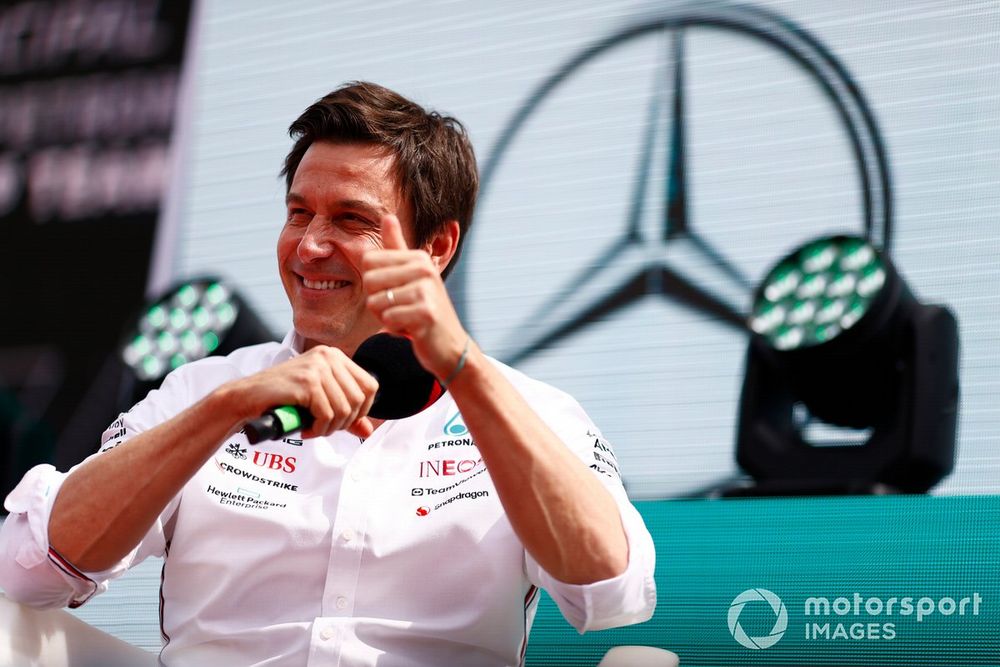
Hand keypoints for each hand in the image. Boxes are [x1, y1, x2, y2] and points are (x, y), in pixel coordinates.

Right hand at [227, 346, 378, 438]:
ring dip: (330, 428)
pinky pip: (327, 414)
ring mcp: (317, 367)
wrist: (247, 397)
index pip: (370, 385)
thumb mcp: (319, 402)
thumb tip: (368, 431)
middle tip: (323, 427)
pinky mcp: (306, 382)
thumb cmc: (282, 398)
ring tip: (313, 428)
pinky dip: (318, 428)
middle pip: (359, 399)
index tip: (341, 420)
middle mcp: (328, 356)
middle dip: (344, 422)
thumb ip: (345, 414)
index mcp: (335, 356)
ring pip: (344, 409)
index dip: (361, 410)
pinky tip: (305, 428)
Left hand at [362, 215, 467, 380]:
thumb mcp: (412, 275)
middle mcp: (423, 269)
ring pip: (376, 303)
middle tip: (400, 309)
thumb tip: (388, 216)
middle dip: (378, 302)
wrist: (450, 345)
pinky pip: (387, 319)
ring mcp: (426, 290)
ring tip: (406, 318)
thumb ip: (396, 247)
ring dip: (386, 317)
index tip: (395, 292)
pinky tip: (412, 329)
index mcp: (417, 257)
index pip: (368, 262)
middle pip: (369, 281)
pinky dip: (395, 329)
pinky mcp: (426, 313)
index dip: (374, 283)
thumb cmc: (425, 309)